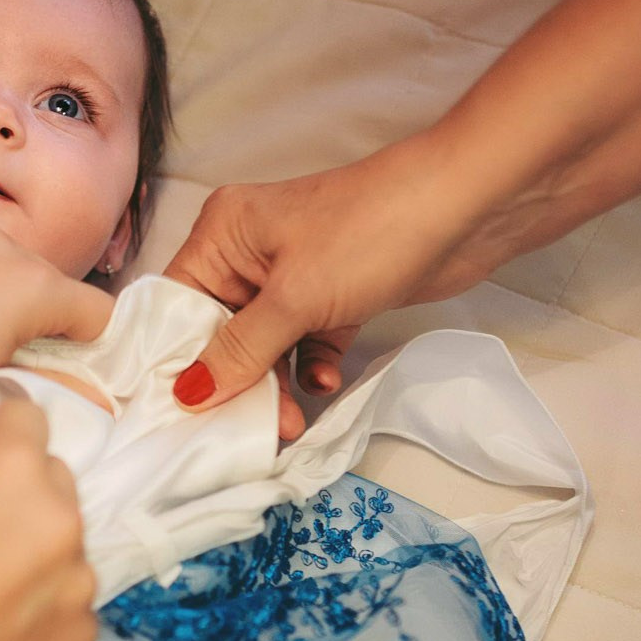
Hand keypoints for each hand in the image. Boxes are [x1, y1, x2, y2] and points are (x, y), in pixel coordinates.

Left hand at [0, 228, 113, 423]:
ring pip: (11, 276)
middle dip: (48, 327)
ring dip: (7, 309)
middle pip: (55, 290)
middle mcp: (4, 249)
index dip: (94, 350)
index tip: (73, 377)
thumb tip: (72, 381)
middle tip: (19, 371)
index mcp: (32, 283)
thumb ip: (45, 377)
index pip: (99, 313)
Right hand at [0, 398, 95, 640]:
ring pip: (66, 540)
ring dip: (35, 546)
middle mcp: (62, 515)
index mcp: (15, 467)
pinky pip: (69, 599)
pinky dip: (42, 603)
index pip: (23, 415)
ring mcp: (79, 579)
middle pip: (51, 477)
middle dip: (16, 488)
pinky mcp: (81, 633)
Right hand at [163, 138, 488, 436]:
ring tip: (291, 423)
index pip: (177, 304)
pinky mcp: (335, 295)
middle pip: (220, 332)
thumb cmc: (370, 233)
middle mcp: (251, 252)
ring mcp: (295, 274)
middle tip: (247, 430)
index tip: (176, 415)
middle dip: (234, 382)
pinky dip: (312, 367)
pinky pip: (306, 343)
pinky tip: (327, 382)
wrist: (465, 209)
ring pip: (265, 345)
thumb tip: (188, 393)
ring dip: (275, 384)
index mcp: (224, 233)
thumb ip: (240, 351)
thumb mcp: (294, 298)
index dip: (175, 359)